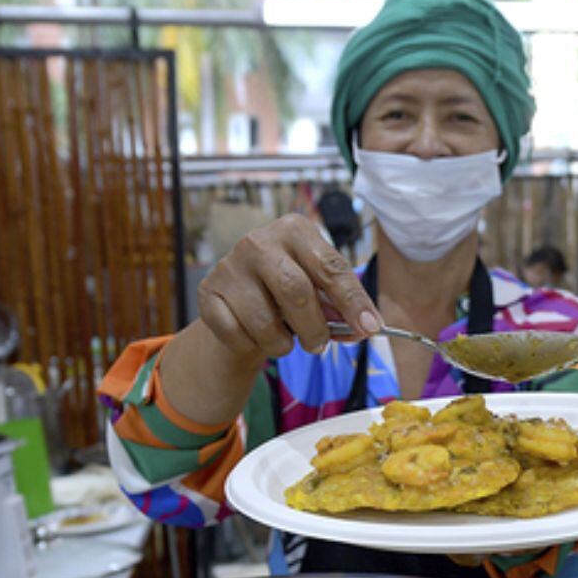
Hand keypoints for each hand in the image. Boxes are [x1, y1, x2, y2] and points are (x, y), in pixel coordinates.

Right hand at [196, 214, 380, 359]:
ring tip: (285, 342)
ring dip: (281, 343)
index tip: (370, 328)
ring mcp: (230, 265)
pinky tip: (254, 336)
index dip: (353, 301)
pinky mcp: (208, 291)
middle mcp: (259, 240)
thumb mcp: (318, 291)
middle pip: (295, 291)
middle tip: (319, 346)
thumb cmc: (288, 293)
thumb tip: (366, 328)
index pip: (330, 267)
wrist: (239, 301)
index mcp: (296, 230)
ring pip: (263, 320)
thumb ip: (341, 306)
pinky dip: (251, 346)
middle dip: (314, 328)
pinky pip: (235, 333)